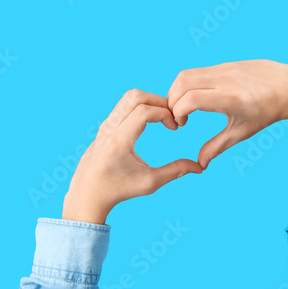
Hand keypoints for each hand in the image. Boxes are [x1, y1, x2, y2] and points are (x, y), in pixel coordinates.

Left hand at [63, 89, 202, 224]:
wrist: (88, 192)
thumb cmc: (119, 190)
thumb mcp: (149, 183)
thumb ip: (175, 172)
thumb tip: (198, 167)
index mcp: (119, 141)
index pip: (144, 111)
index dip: (165, 114)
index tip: (175, 128)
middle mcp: (109, 128)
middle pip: (135, 96)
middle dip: (159, 101)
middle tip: (171, 116)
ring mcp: (105, 124)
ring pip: (128, 97)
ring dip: (150, 102)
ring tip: (163, 117)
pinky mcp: (105, 125)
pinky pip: (124, 105)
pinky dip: (141, 106)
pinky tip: (151, 122)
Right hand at [166, 59, 287, 168]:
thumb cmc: (266, 112)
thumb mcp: (242, 132)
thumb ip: (217, 146)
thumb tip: (200, 164)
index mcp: (230, 98)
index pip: (191, 99)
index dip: (178, 112)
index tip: (182, 124)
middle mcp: (225, 79)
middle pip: (182, 83)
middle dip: (172, 101)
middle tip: (177, 117)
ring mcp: (224, 68)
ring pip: (187, 74)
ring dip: (177, 91)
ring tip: (183, 108)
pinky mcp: (224, 63)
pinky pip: (198, 71)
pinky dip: (189, 84)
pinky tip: (195, 98)